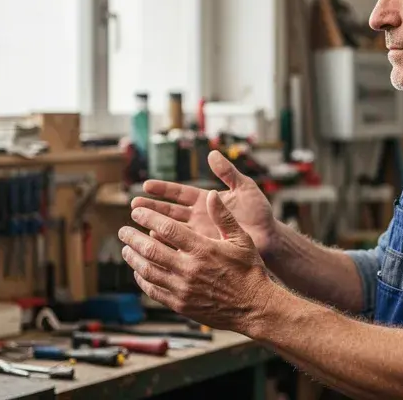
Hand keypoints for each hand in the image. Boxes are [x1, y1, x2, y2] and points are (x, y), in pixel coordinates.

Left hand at [119, 190, 276, 332]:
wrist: (255, 307)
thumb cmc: (250, 270)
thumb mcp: (241, 239)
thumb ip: (223, 217)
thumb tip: (211, 194)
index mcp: (203, 249)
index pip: (167, 229)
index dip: (148, 217)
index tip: (136, 212)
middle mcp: (189, 269)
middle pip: (150, 249)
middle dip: (132, 238)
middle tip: (123, 231)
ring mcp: (183, 288)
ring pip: (147, 271)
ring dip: (133, 258)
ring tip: (126, 249)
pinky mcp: (180, 304)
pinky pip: (153, 290)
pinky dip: (142, 280)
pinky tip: (139, 272)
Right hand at [131, 151, 279, 255]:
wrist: (270, 238)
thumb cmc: (259, 212)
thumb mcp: (246, 188)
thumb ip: (229, 173)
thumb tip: (212, 154)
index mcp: (207, 200)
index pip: (179, 193)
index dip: (162, 189)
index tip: (146, 185)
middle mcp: (200, 216)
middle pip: (170, 211)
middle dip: (151, 208)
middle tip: (133, 206)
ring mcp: (200, 233)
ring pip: (171, 229)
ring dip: (154, 226)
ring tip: (137, 225)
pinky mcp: (204, 248)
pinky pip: (181, 247)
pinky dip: (167, 246)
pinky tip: (154, 245)